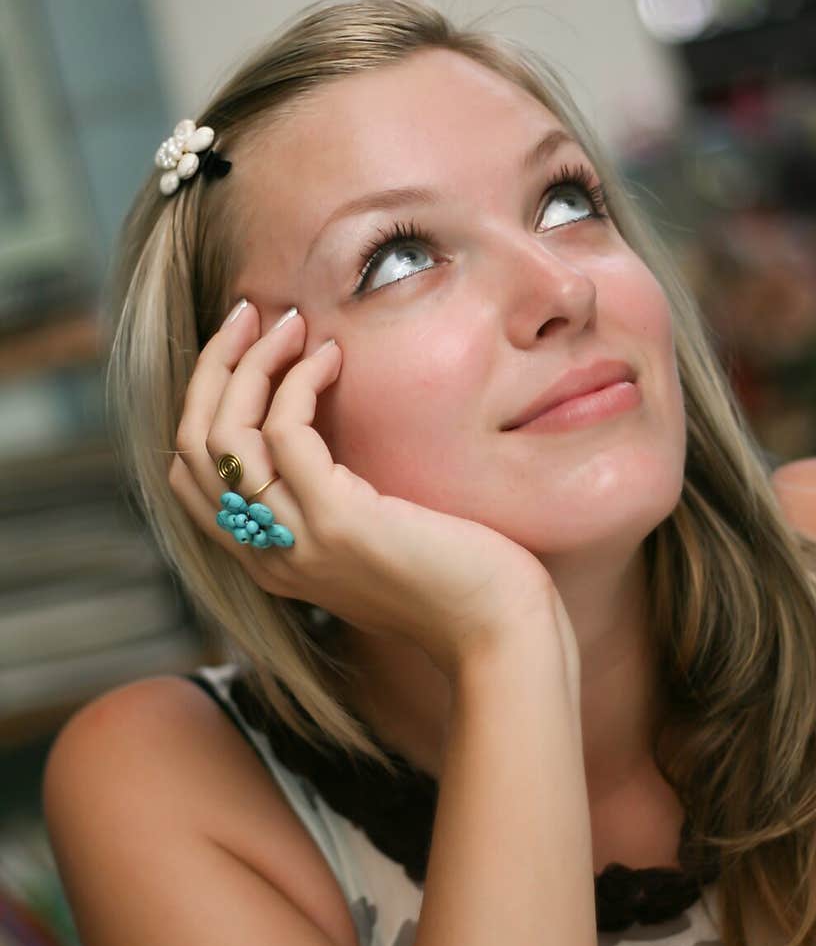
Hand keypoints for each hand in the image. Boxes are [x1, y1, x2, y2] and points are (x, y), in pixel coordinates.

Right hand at [169, 302, 557, 676]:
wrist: (496, 631)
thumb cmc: (453, 580)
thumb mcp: (371, 541)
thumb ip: (331, 506)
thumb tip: (319, 438)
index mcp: (269, 562)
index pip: (190, 476)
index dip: (203, 404)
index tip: (242, 350)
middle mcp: (267, 556)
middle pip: (192, 447)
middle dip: (213, 368)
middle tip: (248, 314)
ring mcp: (296, 542)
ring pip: (225, 434)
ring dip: (254, 362)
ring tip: (294, 325)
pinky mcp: (337, 522)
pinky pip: (285, 432)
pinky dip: (300, 382)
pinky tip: (333, 359)